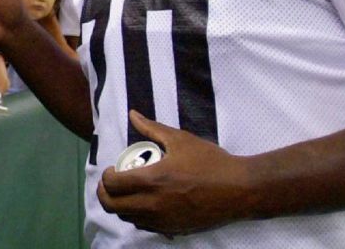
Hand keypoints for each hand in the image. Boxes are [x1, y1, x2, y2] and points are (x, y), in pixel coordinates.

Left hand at [97, 110, 254, 237]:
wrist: (239, 189)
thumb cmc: (210, 162)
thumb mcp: (180, 140)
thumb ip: (152, 128)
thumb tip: (133, 114)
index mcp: (153, 180)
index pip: (112, 186)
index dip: (105, 177)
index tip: (111, 169)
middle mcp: (153, 204)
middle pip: (112, 207)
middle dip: (105, 194)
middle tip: (112, 183)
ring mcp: (163, 220)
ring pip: (127, 218)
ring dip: (121, 205)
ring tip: (128, 192)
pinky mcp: (173, 229)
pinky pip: (145, 226)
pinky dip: (138, 215)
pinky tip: (146, 203)